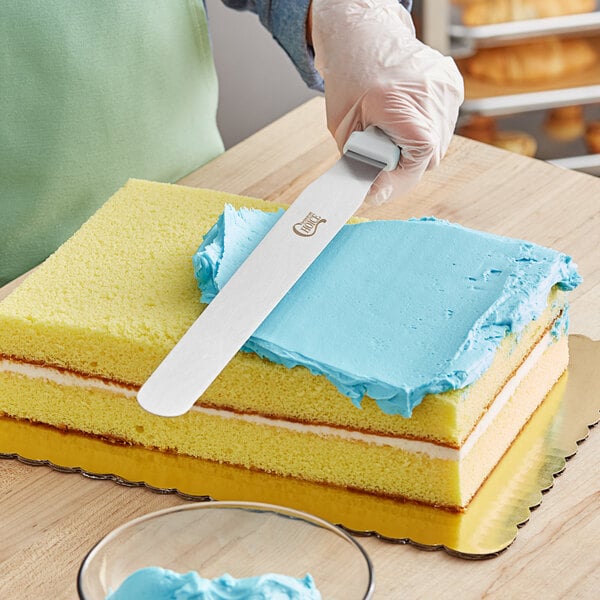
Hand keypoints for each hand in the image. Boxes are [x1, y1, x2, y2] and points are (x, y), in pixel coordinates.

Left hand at [311, 0, 463, 203]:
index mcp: (398, 99)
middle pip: (430, 156)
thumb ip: (362, 162)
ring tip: (392, 133)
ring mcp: (445, 86)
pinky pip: (443, 126)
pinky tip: (406, 119)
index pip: (420, 154)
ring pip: (439, 145)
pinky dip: (425, 132)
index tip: (379, 189)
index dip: (402, 179)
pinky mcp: (452, 85)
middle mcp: (429, 91)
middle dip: (404, 167)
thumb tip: (376, 194)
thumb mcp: (344, 128)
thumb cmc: (348, 77)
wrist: (363, 35)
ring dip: (415, 151)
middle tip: (381, 160)